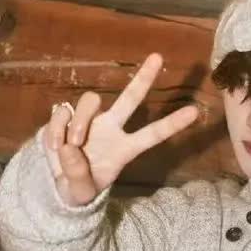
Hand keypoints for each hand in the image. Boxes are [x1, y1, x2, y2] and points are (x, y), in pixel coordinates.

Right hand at [43, 54, 198, 206]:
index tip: (195, 111)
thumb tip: (70, 147)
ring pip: (90, 102)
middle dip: (144, 78)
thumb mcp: (80, 193)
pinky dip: (56, 130)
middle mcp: (111, 129)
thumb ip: (77, 175)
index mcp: (124, 149)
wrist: (55, 183)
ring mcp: (90, 120)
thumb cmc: (78, 188)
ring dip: (79, 123)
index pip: (153, 134)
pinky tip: (55, 146)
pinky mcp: (67, 116)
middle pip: (131, 98)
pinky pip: (63, 113)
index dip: (173, 124)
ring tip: (72, 145)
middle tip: (158, 57)